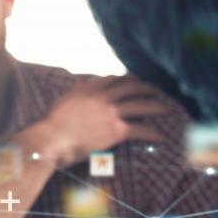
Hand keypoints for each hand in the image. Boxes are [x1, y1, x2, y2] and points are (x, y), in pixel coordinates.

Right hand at [25, 76, 168, 166]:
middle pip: (131, 87)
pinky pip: (140, 129)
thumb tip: (81, 81)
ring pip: (140, 105)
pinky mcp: (116, 130)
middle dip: (146, 88)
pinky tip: (161, 137)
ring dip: (156, 106)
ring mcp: (111, 112)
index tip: (133, 80)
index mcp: (88, 88)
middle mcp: (102, 96)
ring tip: (166, 108)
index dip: (126, 79)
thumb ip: (76, 90)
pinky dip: (152, 133)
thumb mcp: (63, 100)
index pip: (113, 79)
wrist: (50, 139)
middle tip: (156, 90)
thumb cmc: (51, 124)